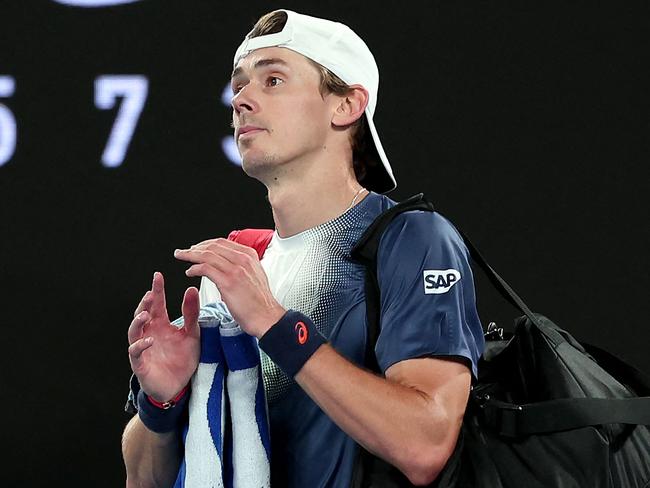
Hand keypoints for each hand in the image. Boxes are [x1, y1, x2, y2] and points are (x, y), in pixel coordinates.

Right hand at [127, 272, 199, 401]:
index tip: (158, 275)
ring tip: (146, 314)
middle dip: (145, 304)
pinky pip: (135, 352)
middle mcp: (149, 333)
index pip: (157, 303)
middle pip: (142, 314)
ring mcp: (143, 348)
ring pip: (133, 331)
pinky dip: (140, 345)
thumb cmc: (182, 359)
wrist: (179, 387)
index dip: (157, 289)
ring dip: (138, 321)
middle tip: (151, 294)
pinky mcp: (141, 363)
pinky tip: (148, 339)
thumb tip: (191, 289)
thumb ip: (191, 313)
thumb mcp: (192, 334)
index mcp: (161, 324)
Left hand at [174, 238, 284, 337]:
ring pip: (207, 255)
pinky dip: (194, 268)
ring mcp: (236, 270)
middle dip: (195, 247)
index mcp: (249, 256)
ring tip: (181, 257)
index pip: (222, 242)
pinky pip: (206, 269)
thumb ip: (242, 266)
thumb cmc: (260, 302)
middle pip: (213, 246)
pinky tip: (189, 272)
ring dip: (190, 255)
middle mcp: (243, 259)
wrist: (266, 317)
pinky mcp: (228, 282)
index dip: (206, 244)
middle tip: (184, 252)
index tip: (196, 248)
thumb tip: (226, 264)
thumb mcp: (255, 275)